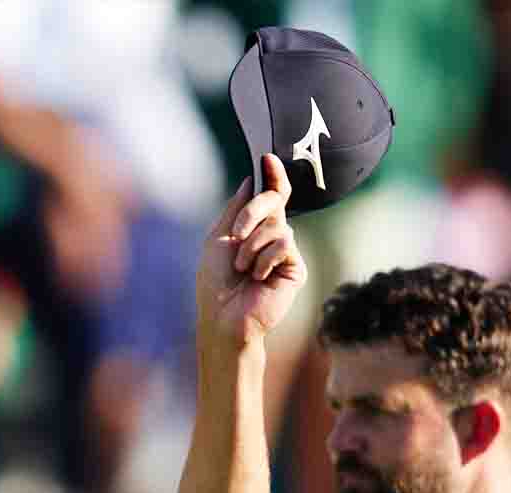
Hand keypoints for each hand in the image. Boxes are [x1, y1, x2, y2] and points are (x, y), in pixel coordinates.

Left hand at [196, 154, 306, 347]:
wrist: (222, 316)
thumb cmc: (215, 282)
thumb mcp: (218, 238)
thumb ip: (235, 209)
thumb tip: (251, 180)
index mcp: (254, 229)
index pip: (271, 196)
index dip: (273, 176)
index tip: (268, 158)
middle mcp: (273, 237)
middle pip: (275, 201)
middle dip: (253, 212)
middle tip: (238, 234)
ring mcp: (285, 252)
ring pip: (277, 225)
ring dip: (252, 246)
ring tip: (242, 269)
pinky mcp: (296, 268)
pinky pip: (284, 244)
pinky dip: (264, 259)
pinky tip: (258, 277)